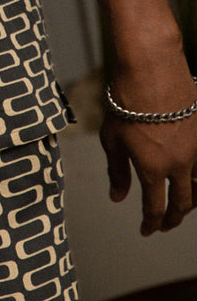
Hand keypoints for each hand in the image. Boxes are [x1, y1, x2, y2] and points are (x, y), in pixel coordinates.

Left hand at [100, 74, 196, 234]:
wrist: (152, 69)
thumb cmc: (125, 101)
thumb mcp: (112, 139)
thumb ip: (117, 171)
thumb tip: (117, 198)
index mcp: (153, 168)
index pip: (155, 208)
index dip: (150, 223)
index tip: (146, 231)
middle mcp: (180, 164)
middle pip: (183, 204)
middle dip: (173, 219)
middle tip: (164, 225)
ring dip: (191, 202)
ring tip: (180, 207)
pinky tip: (191, 180)